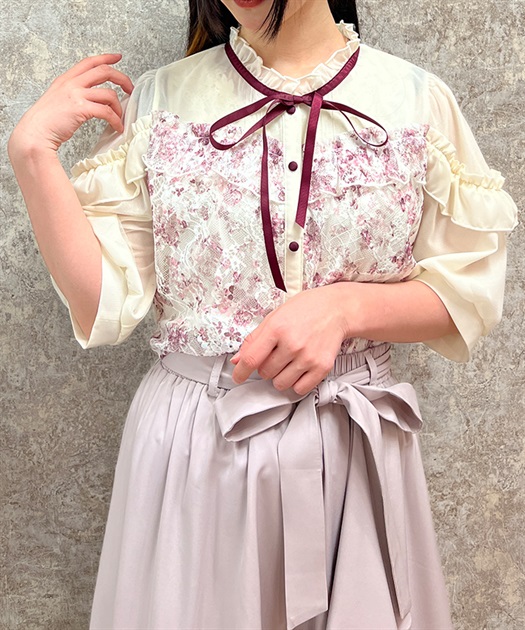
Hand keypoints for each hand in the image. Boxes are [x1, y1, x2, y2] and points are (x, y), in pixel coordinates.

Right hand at [8, 53, 133, 154]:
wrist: (35, 133)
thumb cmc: (46, 122)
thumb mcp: (58, 100)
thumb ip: (73, 95)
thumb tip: (91, 100)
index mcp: (66, 80)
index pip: (89, 62)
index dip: (106, 58)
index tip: (118, 57)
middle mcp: (72, 83)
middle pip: (104, 71)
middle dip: (122, 78)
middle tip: (130, 88)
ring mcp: (76, 95)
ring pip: (109, 94)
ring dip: (118, 107)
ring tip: (120, 118)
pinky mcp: (80, 109)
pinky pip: (106, 112)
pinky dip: (115, 120)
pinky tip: (117, 127)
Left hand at [231, 284, 347, 394]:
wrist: (336, 309)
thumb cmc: (305, 309)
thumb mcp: (274, 317)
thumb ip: (254, 339)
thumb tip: (237, 360)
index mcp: (277, 328)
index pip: (251, 359)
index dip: (240, 372)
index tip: (238, 376)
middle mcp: (292, 344)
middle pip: (265, 373)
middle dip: (265, 367)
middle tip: (276, 355)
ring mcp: (308, 357)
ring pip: (281, 383)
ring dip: (280, 376)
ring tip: (288, 361)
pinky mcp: (322, 367)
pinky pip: (299, 389)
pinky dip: (296, 383)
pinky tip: (299, 369)